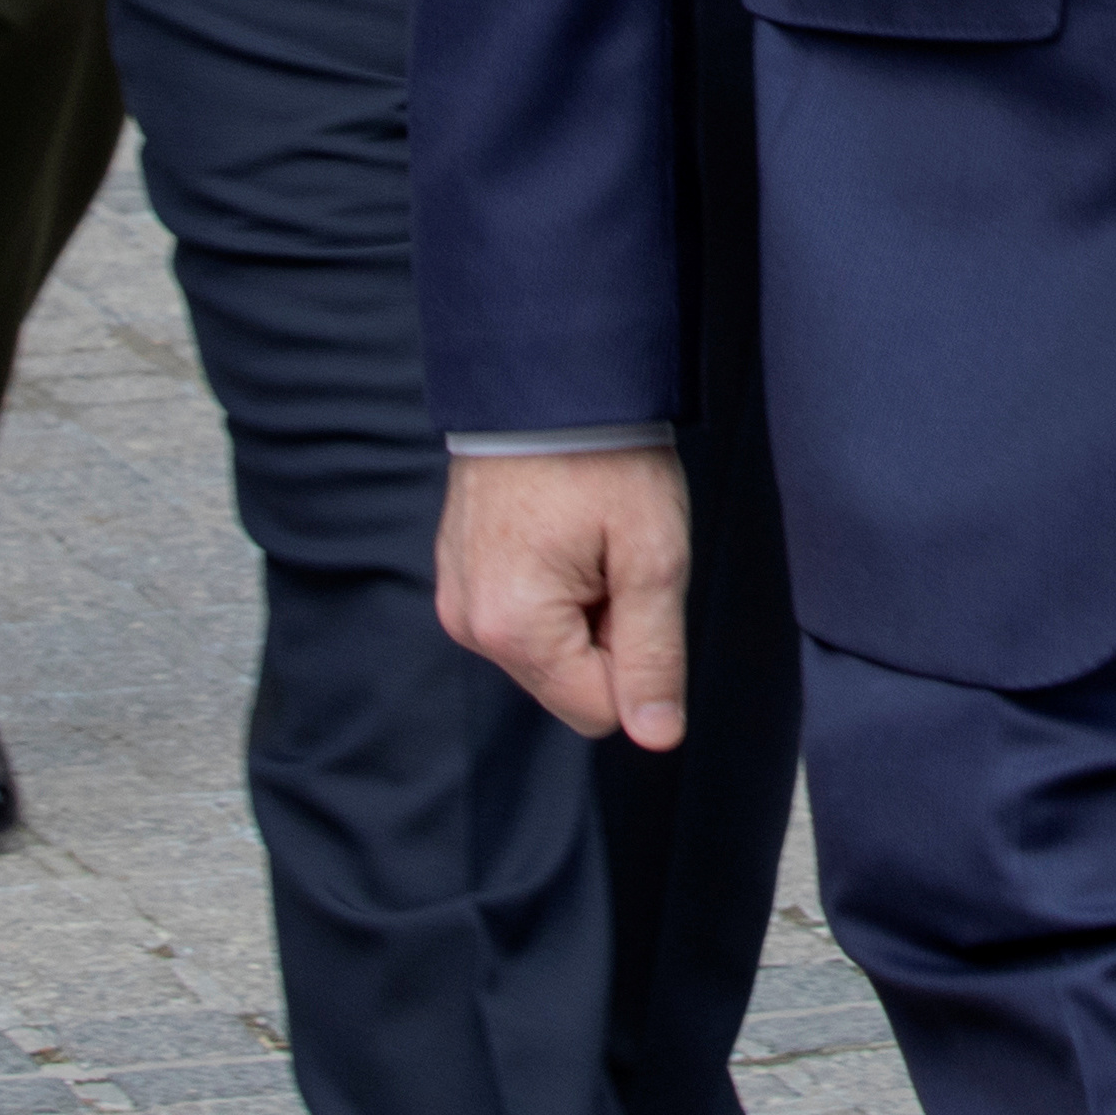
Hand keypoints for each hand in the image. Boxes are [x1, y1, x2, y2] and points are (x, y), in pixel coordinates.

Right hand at [436, 447, 693, 750]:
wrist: (547, 378)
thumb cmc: (603, 457)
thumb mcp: (652, 556)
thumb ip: (653, 655)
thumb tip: (657, 736)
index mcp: (513, 628)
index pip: (599, 709)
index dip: (636, 657)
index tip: (632, 583)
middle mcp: (471, 626)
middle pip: (569, 682)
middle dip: (606, 632)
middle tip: (612, 554)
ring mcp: (458, 599)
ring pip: (549, 650)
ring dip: (581, 609)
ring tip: (586, 537)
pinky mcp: (459, 575)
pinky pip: (522, 615)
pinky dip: (553, 586)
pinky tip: (561, 531)